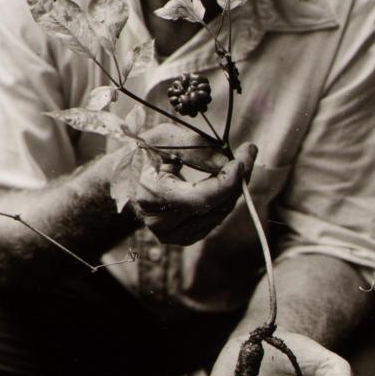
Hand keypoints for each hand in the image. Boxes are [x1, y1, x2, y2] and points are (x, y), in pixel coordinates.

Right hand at [130, 124, 255, 246]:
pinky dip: (226, 197)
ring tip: (235, 161)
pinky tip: (224, 179)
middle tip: (248, 151)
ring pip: (220, 213)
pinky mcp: (184, 238)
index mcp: (150, 196)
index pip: (199, 198)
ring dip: (234, 186)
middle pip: (214, 206)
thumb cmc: (144, 154)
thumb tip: (225, 161)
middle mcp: (160, 223)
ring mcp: (172, 235)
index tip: (242, 157)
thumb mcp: (163, 137)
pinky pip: (217, 218)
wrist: (127, 180)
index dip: (226, 180)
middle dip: (237, 178)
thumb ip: (194, 147)